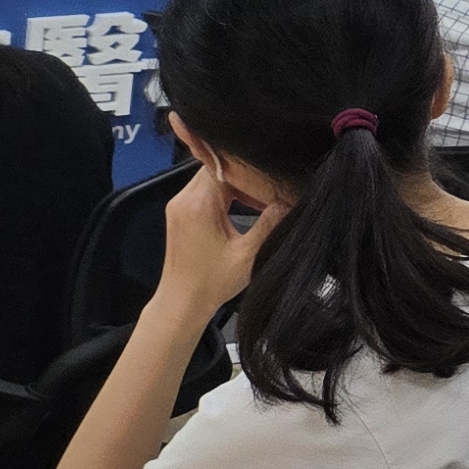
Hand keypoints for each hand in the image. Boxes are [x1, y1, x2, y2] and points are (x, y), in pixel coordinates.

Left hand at [155, 155, 278, 316]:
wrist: (182, 301)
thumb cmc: (209, 283)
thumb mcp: (249, 254)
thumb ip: (271, 223)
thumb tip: (289, 201)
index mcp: (198, 206)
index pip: (225, 167)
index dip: (252, 170)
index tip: (273, 182)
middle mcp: (183, 201)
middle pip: (218, 169)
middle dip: (246, 176)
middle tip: (271, 192)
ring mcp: (179, 207)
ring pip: (212, 178)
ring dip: (237, 186)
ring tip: (261, 202)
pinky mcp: (181, 214)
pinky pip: (205, 192)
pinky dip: (226, 195)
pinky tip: (244, 208)